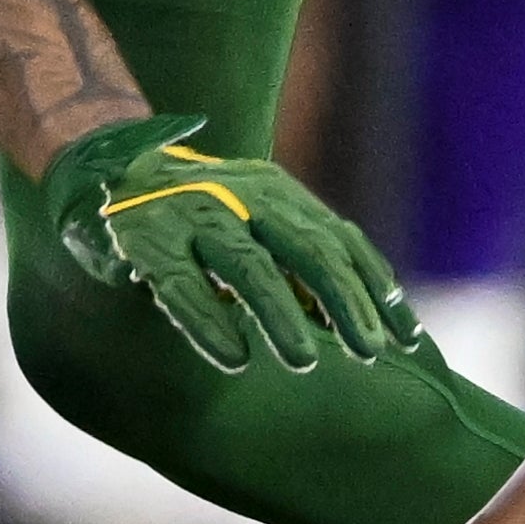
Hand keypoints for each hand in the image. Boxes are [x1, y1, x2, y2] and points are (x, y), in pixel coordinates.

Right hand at [48, 109, 417, 376]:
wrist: (113, 164)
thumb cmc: (203, 207)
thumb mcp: (261, 216)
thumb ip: (305, 255)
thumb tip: (369, 321)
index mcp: (278, 192)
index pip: (340, 239)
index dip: (376, 286)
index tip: (411, 338)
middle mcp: (243, 198)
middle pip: (307, 250)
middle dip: (344, 302)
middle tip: (371, 352)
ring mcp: (195, 217)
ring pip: (248, 268)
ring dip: (280, 315)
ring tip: (306, 360)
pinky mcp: (148, 242)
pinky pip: (182, 286)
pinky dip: (208, 322)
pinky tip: (233, 357)